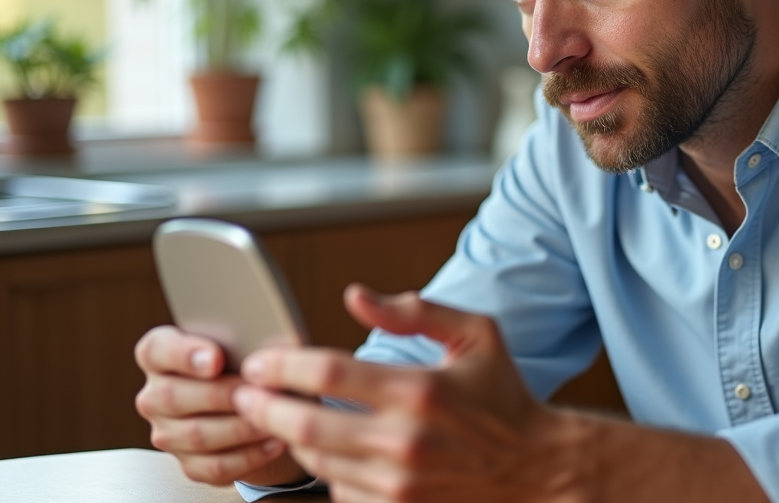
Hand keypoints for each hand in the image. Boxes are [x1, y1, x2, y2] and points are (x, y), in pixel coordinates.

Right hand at [133, 325, 303, 485]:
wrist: (252, 397)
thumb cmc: (244, 360)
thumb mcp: (240, 341)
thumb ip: (241, 337)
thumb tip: (267, 346)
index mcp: (160, 356)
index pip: (156, 350)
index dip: (183, 354)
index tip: (215, 358)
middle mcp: (155, 396)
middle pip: (173, 396)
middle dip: (222, 394)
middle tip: (256, 390)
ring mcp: (168, 432)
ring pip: (197, 434)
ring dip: (240, 426)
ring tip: (273, 415)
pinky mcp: (189, 463)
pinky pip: (215, 465)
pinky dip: (249, 455)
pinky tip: (274, 441)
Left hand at [232, 285, 574, 502]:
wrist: (534, 468)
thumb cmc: (503, 396)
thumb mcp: (476, 335)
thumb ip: (416, 310)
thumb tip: (355, 296)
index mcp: (419, 390)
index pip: (328, 371)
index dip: (282, 363)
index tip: (261, 361)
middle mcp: (403, 441)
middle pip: (304, 423)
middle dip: (261, 405)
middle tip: (244, 392)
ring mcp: (397, 483)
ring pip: (314, 460)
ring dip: (288, 435)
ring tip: (277, 415)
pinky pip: (337, 490)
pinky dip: (325, 468)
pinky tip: (326, 448)